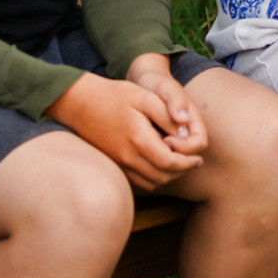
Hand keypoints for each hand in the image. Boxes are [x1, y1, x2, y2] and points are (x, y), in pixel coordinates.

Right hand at [45, 69, 202, 189]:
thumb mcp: (145, 97)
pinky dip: (153, 177)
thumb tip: (185, 132)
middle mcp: (127, 157)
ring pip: (150, 182)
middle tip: (192, 162)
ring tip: (179, 164)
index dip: (187, 163)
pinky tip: (159, 164)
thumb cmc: (115, 95)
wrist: (79, 102)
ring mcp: (118, 163)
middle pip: (162, 177)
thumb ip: (167, 116)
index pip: (170, 162)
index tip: (198, 158)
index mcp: (138, 139)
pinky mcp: (113, 163)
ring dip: (168, 177)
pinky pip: (137, 181)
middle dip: (181, 172)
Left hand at [128, 54, 207, 157]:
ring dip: (161, 161)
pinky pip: (161, 159)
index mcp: (194, 121)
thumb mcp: (165, 88)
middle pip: (189, 157)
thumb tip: (183, 119)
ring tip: (144, 152)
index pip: (199, 144)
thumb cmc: (157, 83)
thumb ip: (175, 101)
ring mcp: (176, 140)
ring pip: (175, 162)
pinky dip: (152, 160)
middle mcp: (188, 133)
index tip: (165, 140)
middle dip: (173, 157)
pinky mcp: (162, 144)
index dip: (185, 147)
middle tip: (153, 149)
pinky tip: (138, 153)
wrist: (145, 83)